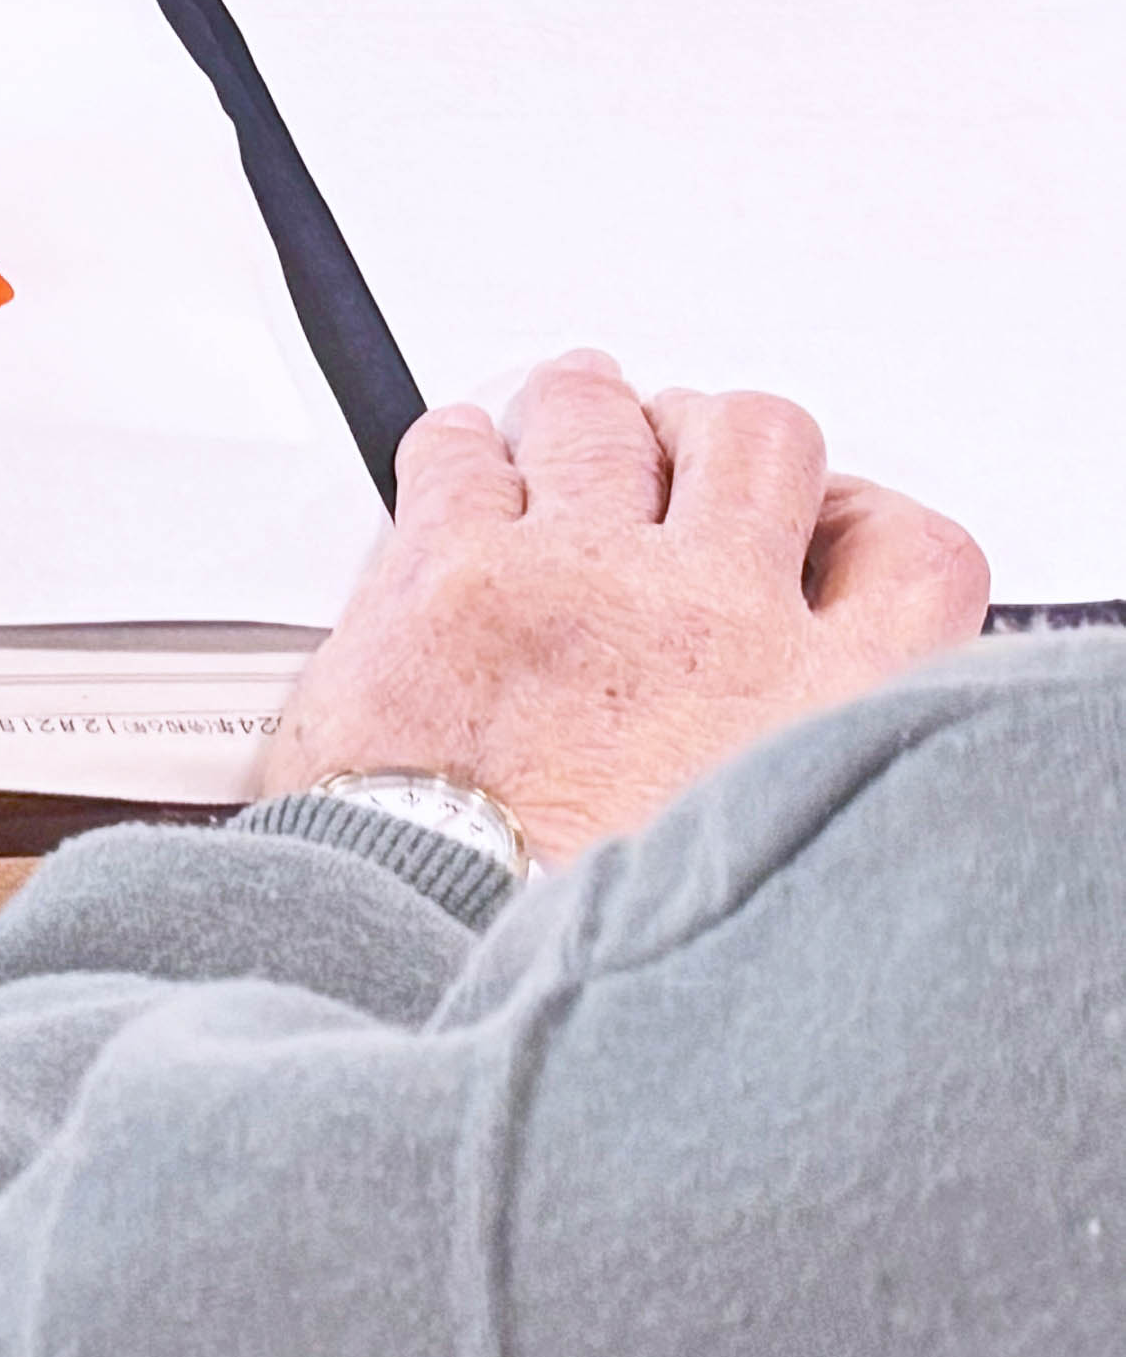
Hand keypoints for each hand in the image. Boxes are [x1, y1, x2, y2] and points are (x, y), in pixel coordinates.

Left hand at [259, 350, 988, 865]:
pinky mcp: (451, 566)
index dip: (867, 525)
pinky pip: (467, 448)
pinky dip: (469, 443)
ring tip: (576, 418)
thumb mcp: (767, 868)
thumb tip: (792, 735)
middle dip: (723, 437)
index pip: (915, 556)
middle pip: (759, 442)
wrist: (440, 946)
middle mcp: (710, 621)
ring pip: (609, 415)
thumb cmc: (579, 934)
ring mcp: (576, 578)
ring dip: (593, 410)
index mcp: (820, 704)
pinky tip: (468, 458)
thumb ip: (803, 770)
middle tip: (684, 455)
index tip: (820, 530)